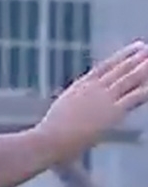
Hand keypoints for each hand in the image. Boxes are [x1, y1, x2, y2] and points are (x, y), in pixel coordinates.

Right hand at [37, 41, 147, 161]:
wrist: (48, 139)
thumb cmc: (49, 134)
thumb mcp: (60, 112)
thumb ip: (72, 106)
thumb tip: (72, 110)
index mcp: (80, 86)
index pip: (105, 66)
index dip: (122, 56)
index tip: (135, 47)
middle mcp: (93, 88)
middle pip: (120, 69)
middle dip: (136, 58)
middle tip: (147, 48)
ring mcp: (104, 98)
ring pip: (130, 78)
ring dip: (144, 67)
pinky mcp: (113, 111)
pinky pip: (136, 96)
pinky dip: (146, 89)